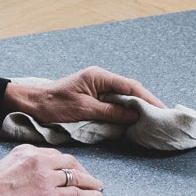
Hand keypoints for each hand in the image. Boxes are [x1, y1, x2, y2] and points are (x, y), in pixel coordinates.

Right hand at [0, 145, 102, 195]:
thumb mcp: (8, 163)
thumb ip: (25, 163)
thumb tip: (36, 171)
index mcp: (29, 150)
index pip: (55, 154)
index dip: (67, 163)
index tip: (73, 169)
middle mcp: (39, 160)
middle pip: (69, 161)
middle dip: (82, 170)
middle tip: (89, 178)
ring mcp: (45, 177)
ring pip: (76, 176)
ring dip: (90, 182)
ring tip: (98, 187)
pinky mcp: (48, 195)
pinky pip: (75, 193)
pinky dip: (88, 195)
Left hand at [3, 66, 166, 126]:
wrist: (32, 104)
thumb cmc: (54, 105)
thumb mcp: (84, 110)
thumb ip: (110, 112)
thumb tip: (135, 115)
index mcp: (100, 76)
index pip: (130, 86)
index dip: (148, 98)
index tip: (161, 109)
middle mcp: (101, 78)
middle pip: (130, 90)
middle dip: (147, 102)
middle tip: (162, 116)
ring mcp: (98, 87)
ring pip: (124, 96)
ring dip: (137, 107)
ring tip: (153, 119)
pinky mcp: (94, 96)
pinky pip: (115, 102)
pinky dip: (125, 110)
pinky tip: (133, 119)